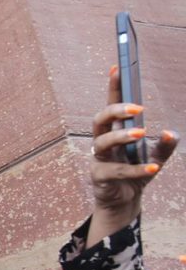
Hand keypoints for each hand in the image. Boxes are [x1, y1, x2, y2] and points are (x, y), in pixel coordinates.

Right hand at [86, 65, 177, 246]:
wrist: (125, 202)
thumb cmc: (136, 174)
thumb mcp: (156, 157)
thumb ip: (165, 146)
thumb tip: (171, 132)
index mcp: (115, 132)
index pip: (111, 105)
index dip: (112, 87)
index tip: (117, 68)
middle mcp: (103, 143)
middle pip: (99, 120)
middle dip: (115, 110)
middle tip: (137, 108)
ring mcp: (99, 160)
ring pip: (102, 143)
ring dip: (122, 136)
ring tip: (143, 134)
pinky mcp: (100, 177)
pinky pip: (116, 171)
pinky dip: (135, 168)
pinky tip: (153, 167)